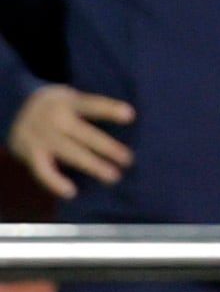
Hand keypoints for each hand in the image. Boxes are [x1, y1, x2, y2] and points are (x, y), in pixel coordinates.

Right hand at [9, 85, 130, 197]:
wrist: (14, 105)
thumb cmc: (59, 107)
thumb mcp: (72, 99)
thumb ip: (93, 110)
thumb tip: (133, 126)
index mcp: (69, 102)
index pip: (92, 105)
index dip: (109, 110)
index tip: (130, 115)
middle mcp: (54, 118)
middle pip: (84, 134)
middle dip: (107, 147)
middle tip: (128, 160)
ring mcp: (41, 135)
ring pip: (69, 153)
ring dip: (92, 165)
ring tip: (113, 177)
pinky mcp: (29, 152)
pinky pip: (42, 170)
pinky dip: (55, 182)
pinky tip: (71, 192)